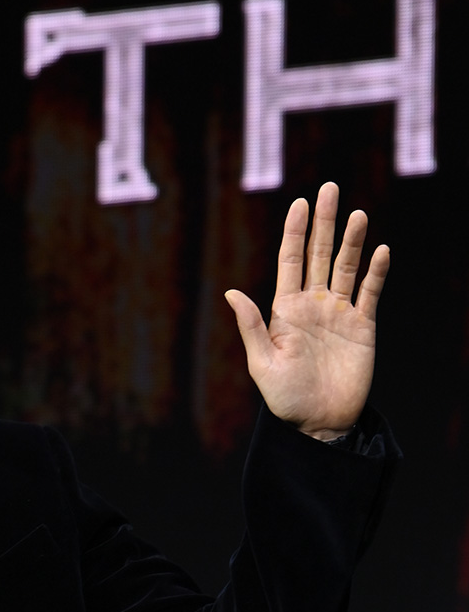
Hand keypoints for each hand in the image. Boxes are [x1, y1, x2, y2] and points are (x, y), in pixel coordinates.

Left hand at [224, 182, 389, 439]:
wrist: (317, 423)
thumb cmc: (284, 398)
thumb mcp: (262, 363)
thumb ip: (251, 326)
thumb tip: (232, 292)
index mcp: (285, 309)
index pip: (291, 260)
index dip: (295, 232)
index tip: (301, 203)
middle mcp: (313, 304)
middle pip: (319, 254)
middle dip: (324, 222)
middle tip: (330, 188)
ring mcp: (339, 313)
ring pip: (346, 267)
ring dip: (352, 240)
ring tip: (357, 213)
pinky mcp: (363, 327)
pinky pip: (370, 293)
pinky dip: (375, 272)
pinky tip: (379, 250)